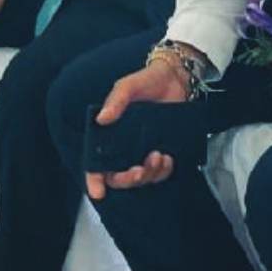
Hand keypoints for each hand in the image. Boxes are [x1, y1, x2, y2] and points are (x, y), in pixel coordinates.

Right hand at [85, 60, 189, 200]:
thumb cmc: (148, 81)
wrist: (176, 78)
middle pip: (118, 177)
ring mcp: (143, 150)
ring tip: (158, 156)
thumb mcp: (128, 87)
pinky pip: (160, 171)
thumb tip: (102, 119)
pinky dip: (163, 170)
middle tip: (137, 171)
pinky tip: (168, 157)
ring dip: (148, 174)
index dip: (94, 181)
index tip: (98, 192)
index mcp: (109, 135)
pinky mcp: (161, 150)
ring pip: (141, 178)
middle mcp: (124, 147)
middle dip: (127, 180)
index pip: (96, 164)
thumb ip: (116, 101)